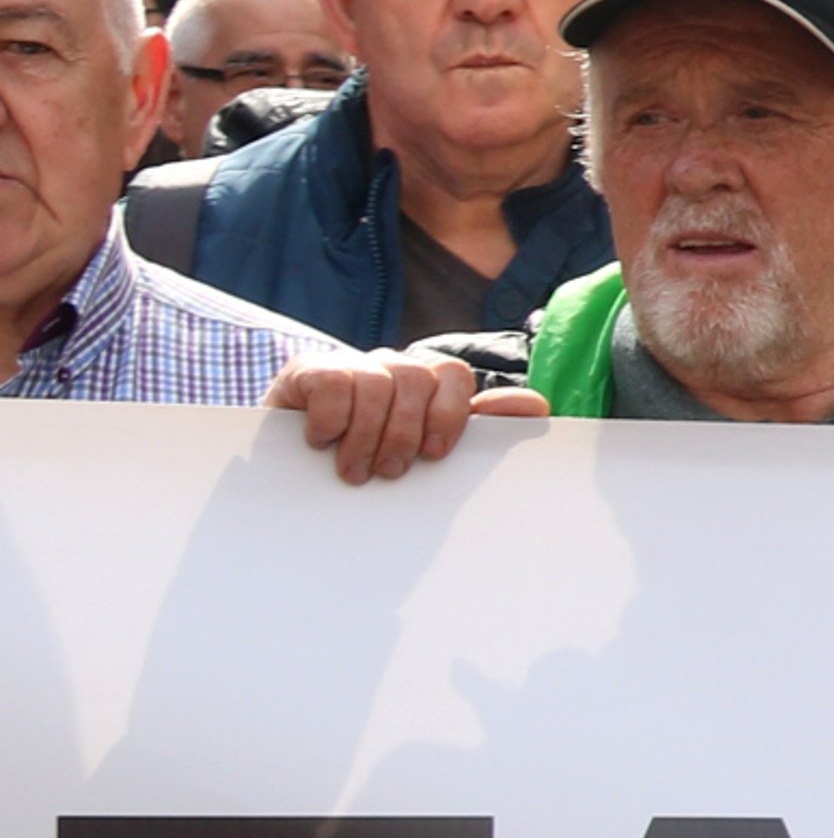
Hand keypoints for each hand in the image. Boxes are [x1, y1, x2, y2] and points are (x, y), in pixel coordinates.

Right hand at [266, 353, 546, 483]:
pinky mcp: (307, 372)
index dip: (449, 415)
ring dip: (365, 437)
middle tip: (388, 473)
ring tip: (354, 472)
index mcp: (423, 382)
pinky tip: (320, 441)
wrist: (290, 466)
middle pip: (415, 380)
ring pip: (376, 382)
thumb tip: (537, 407)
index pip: (454, 375)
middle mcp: (390, 366)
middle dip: (404, 434)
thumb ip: (477, 426)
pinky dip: (330, 418)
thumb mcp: (422, 447)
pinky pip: (332, 382)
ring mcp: (349, 365)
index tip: (434, 455)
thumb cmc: (369, 459)